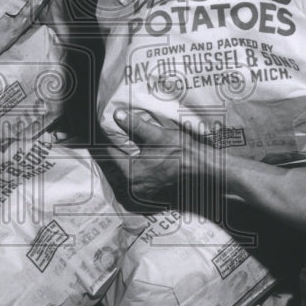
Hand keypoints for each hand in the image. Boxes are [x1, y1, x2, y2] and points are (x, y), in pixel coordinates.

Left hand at [108, 108, 224, 209]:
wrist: (202, 167)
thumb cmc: (180, 152)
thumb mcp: (156, 135)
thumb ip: (134, 125)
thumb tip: (117, 114)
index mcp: (131, 174)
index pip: (110, 154)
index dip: (106, 139)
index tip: (104, 128)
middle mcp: (134, 186)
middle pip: (116, 163)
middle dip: (114, 148)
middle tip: (111, 132)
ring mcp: (143, 190)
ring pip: (126, 169)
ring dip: (124, 156)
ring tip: (122, 140)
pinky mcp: (151, 189)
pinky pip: (136, 175)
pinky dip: (134, 163)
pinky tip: (137, 152)